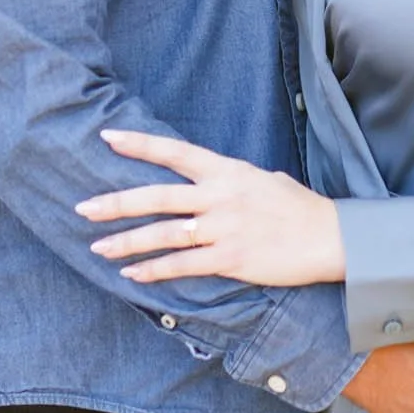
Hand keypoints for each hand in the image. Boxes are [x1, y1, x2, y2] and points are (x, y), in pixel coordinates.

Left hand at [77, 129, 345, 287]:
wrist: (330, 238)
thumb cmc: (297, 207)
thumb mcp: (262, 178)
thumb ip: (230, 179)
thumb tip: (209, 179)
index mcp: (227, 171)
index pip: (175, 152)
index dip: (140, 144)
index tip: (107, 138)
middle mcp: (221, 196)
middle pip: (158, 196)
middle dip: (117, 203)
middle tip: (83, 208)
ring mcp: (224, 228)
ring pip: (165, 234)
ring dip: (128, 242)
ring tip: (98, 247)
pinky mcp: (231, 258)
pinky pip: (184, 265)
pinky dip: (155, 270)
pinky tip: (132, 274)